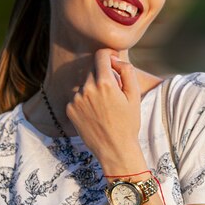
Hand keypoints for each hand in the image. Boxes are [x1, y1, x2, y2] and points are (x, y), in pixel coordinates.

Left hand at [65, 49, 141, 169]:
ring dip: (93, 88)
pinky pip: (77, 96)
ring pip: (85, 83)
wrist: (115, 150)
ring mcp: (75, 99)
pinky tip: (95, 114)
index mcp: (104, 83)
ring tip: (104, 106)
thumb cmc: (128, 123)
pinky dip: (85, 100)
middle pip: (92, 69)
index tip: (113, 61)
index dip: (109, 55)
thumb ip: (127, 71)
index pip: (101, 55)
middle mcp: (86, 89)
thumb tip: (115, 60)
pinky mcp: (69, 109)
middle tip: (113, 91)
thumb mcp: (134, 95)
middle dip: (103, 74)